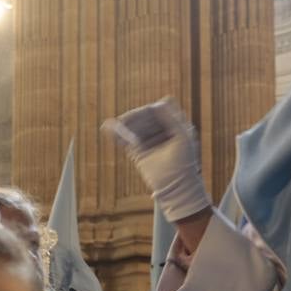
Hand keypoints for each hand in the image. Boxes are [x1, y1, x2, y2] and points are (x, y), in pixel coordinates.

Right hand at [104, 98, 211, 221]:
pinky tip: (107, 128)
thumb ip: (171, 119)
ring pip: (134, 128)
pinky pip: (127, 140)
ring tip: (110, 126)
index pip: (158, 110)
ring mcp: (150, 141)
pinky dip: (118, 135)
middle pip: (144, 117)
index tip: (140, 115)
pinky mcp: (139, 152)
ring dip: (124, 127)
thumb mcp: (182, 137)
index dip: (147, 111)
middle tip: (122, 122)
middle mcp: (162, 130)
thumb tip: (158, 102)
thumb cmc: (184, 163)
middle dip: (133, 119)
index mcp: (175, 124)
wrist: (176, 188)